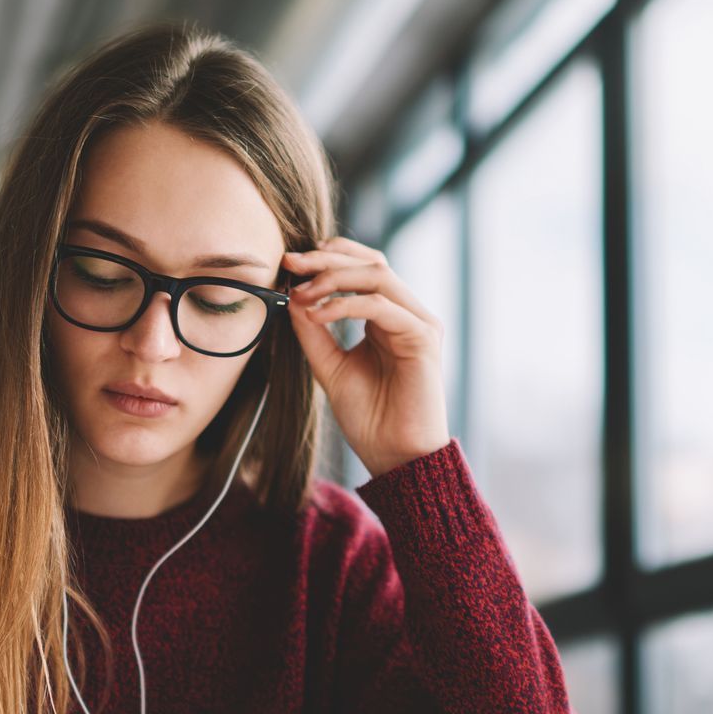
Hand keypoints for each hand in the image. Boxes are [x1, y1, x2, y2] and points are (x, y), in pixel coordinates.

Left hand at [282, 236, 450, 478]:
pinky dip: (345, 305)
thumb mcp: (329, 366)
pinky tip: (317, 314)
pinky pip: (381, 305)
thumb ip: (313, 331)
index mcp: (388, 317)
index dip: (328, 257)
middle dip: (327, 258)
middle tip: (291, 262)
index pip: (363, 267)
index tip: (289, 262)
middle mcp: (407, 314)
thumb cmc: (369, 418)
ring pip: (378, 275)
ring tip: (301, 293)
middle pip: (371, 262)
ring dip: (334, 278)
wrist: (394, 456)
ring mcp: (418, 323)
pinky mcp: (423, 337)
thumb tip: (292, 294)